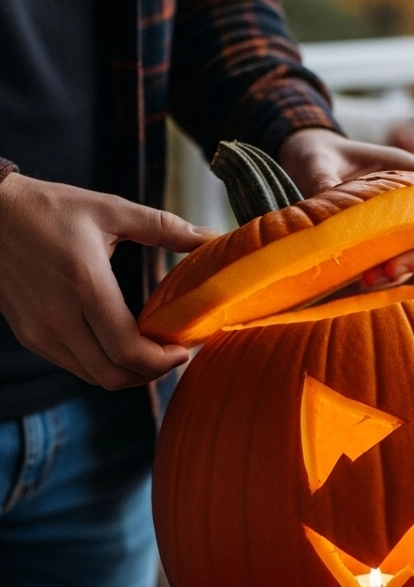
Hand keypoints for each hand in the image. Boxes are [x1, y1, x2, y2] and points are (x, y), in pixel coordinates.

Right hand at [0, 174, 217, 388]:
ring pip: (94, 377)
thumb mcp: (108, 210)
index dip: (162, 361)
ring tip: (151, 353)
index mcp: (84, 284)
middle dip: (152, 373)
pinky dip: (102, 365)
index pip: (128, 350)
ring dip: (128, 374)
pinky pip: (74, 367)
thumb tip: (211, 236)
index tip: (183, 349)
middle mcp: (59, 316)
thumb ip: (162, 226)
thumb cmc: (49, 208)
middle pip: (115, 375)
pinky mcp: (29, 336)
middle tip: (173, 355)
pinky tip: (118, 345)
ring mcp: (40, 331)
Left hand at [278, 127, 413, 286]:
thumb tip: (325, 204)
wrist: (306, 163)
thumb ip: (323, 179)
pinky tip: (362, 280)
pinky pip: (394, 261)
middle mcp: (408, 197)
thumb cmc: (317, 154)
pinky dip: (383, 276)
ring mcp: (397, 221)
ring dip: (400, 271)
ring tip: (369, 281)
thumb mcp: (317, 161)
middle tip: (391, 271)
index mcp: (404, 168)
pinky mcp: (381, 241)